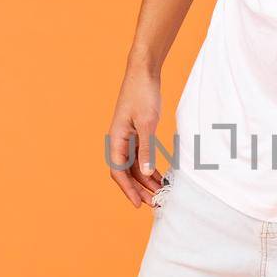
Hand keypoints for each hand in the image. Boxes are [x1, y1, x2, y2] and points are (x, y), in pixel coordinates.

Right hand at [107, 61, 163, 208]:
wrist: (144, 72)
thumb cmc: (143, 94)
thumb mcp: (147, 123)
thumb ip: (146, 149)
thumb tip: (145, 174)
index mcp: (116, 139)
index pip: (118, 172)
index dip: (128, 190)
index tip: (138, 204)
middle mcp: (119, 141)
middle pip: (127, 173)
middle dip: (140, 189)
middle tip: (155, 203)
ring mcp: (127, 138)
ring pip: (135, 166)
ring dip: (146, 180)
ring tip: (160, 193)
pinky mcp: (136, 133)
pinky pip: (140, 157)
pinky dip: (149, 168)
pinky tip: (160, 177)